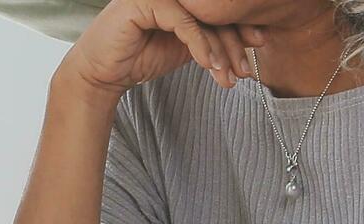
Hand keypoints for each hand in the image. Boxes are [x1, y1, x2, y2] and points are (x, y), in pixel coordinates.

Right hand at [62, 0, 265, 95]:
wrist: (103, 74)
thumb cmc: (140, 58)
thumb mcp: (186, 48)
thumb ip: (212, 38)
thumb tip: (255, 35)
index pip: (216, 8)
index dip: (240, 25)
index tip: (259, 45)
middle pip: (213, 10)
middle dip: (234, 42)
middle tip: (245, 70)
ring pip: (201, 17)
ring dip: (219, 49)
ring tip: (228, 76)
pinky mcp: (144, 2)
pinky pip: (183, 22)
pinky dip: (200, 45)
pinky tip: (210, 66)